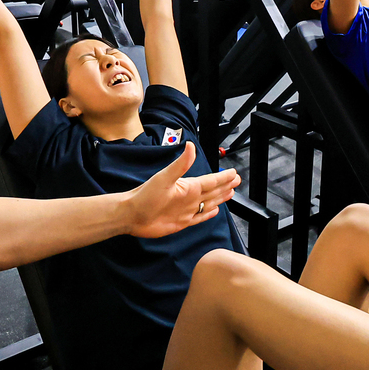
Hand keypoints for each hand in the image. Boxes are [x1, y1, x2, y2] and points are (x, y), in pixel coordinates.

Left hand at [123, 142, 240, 237]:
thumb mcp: (164, 178)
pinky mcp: (182, 223)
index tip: (233, 173)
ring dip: (220, 198)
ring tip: (230, 193)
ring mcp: (186, 210)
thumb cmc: (145, 195)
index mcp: (188, 186)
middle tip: (237, 181)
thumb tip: (191, 146)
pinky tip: (214, 211)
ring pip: (209, 203)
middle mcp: (189, 197)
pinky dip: (208, 214)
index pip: (211, 181)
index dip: (223, 177)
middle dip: (225, 186)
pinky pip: (200, 218)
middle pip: (213, 191)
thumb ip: (180, 164)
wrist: (132, 215)